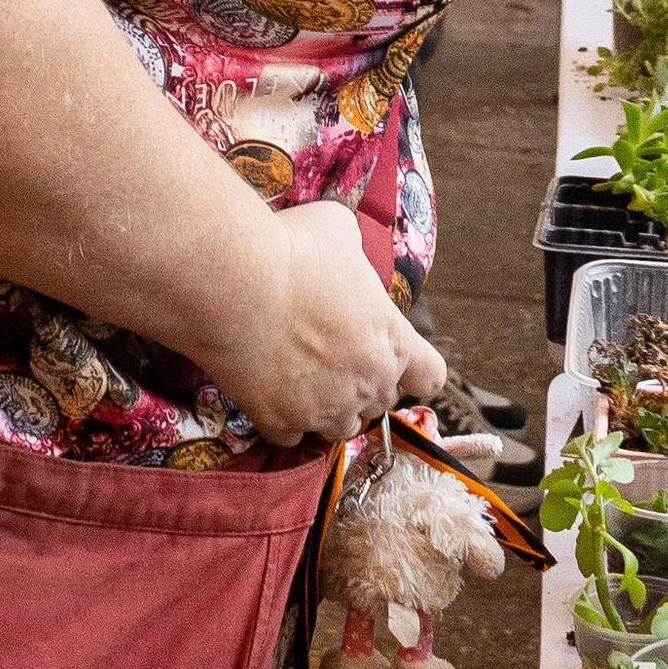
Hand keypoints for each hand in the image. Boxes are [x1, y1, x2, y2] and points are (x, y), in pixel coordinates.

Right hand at [211, 199, 445, 447]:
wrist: (237, 286)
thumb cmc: (295, 250)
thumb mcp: (339, 231)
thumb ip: (354, 254)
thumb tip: (344, 249)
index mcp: (393, 341)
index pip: (430, 377)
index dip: (413, 370)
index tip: (391, 360)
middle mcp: (367, 384)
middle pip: (379, 403)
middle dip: (360, 385)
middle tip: (328, 358)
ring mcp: (324, 410)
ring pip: (338, 428)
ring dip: (326, 410)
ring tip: (298, 380)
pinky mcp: (280, 423)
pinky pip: (289, 437)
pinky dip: (280, 420)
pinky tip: (266, 392)